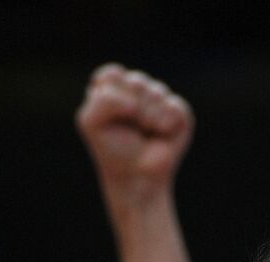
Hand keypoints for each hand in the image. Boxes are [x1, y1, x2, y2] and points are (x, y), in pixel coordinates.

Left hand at [76, 64, 193, 204]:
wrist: (137, 178)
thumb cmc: (112, 150)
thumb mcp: (91, 123)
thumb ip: (102, 101)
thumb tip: (134, 104)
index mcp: (112, 88)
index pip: (112, 74)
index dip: (113, 95)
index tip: (113, 117)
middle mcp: (135, 90)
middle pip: (136, 81)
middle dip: (132, 108)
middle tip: (130, 129)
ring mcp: (158, 99)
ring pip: (156, 91)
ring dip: (148, 118)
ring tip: (145, 133)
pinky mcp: (178, 111)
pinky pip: (175, 105)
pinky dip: (165, 123)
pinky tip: (161, 134)